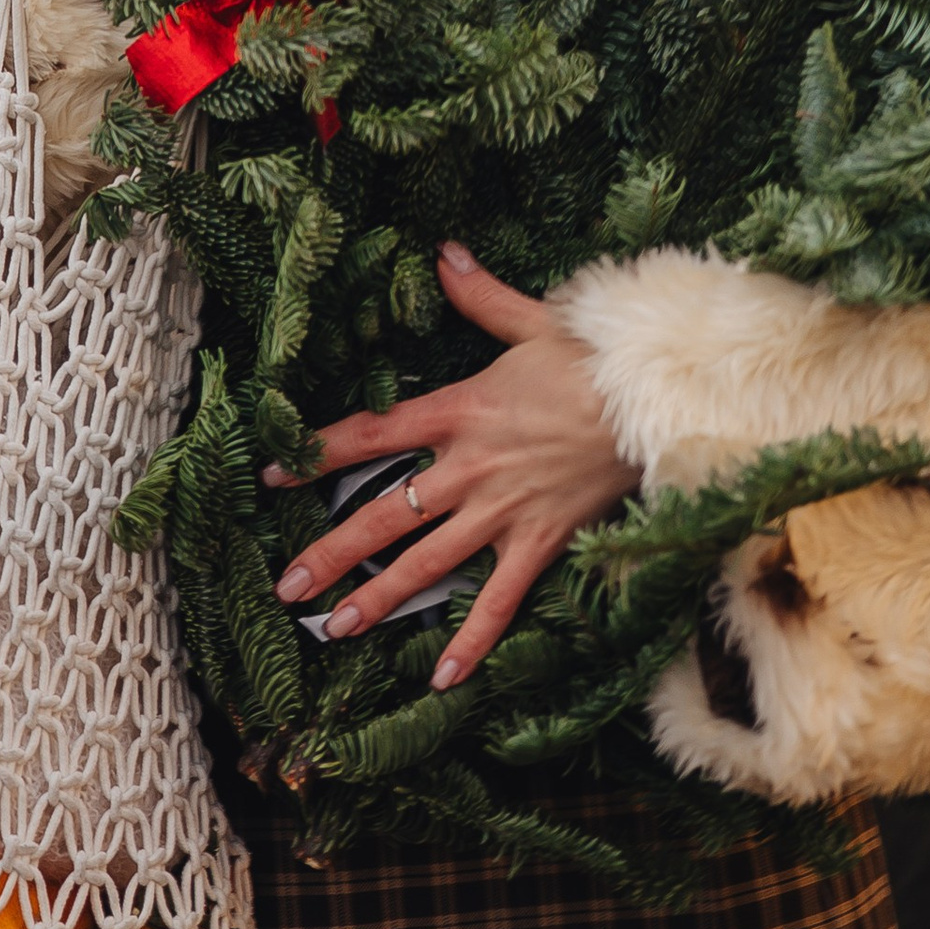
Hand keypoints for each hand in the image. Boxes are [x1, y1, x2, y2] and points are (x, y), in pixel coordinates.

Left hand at [266, 245, 640, 687]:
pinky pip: (499, 600)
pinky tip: (441, 677)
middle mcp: (469, 467)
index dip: (317, 454)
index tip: (272, 476)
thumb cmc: (598, 360)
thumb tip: (443, 251)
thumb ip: (480, 294)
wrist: (658, 402)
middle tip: (286, 585)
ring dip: (379, 599)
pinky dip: (471, 641)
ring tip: (335, 629)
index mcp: (460, 410)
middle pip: (385, 515)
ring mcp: (502, 510)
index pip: (371, 435)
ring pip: (427, 563)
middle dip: (331, 552)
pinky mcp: (539, 541)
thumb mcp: (535, 320)